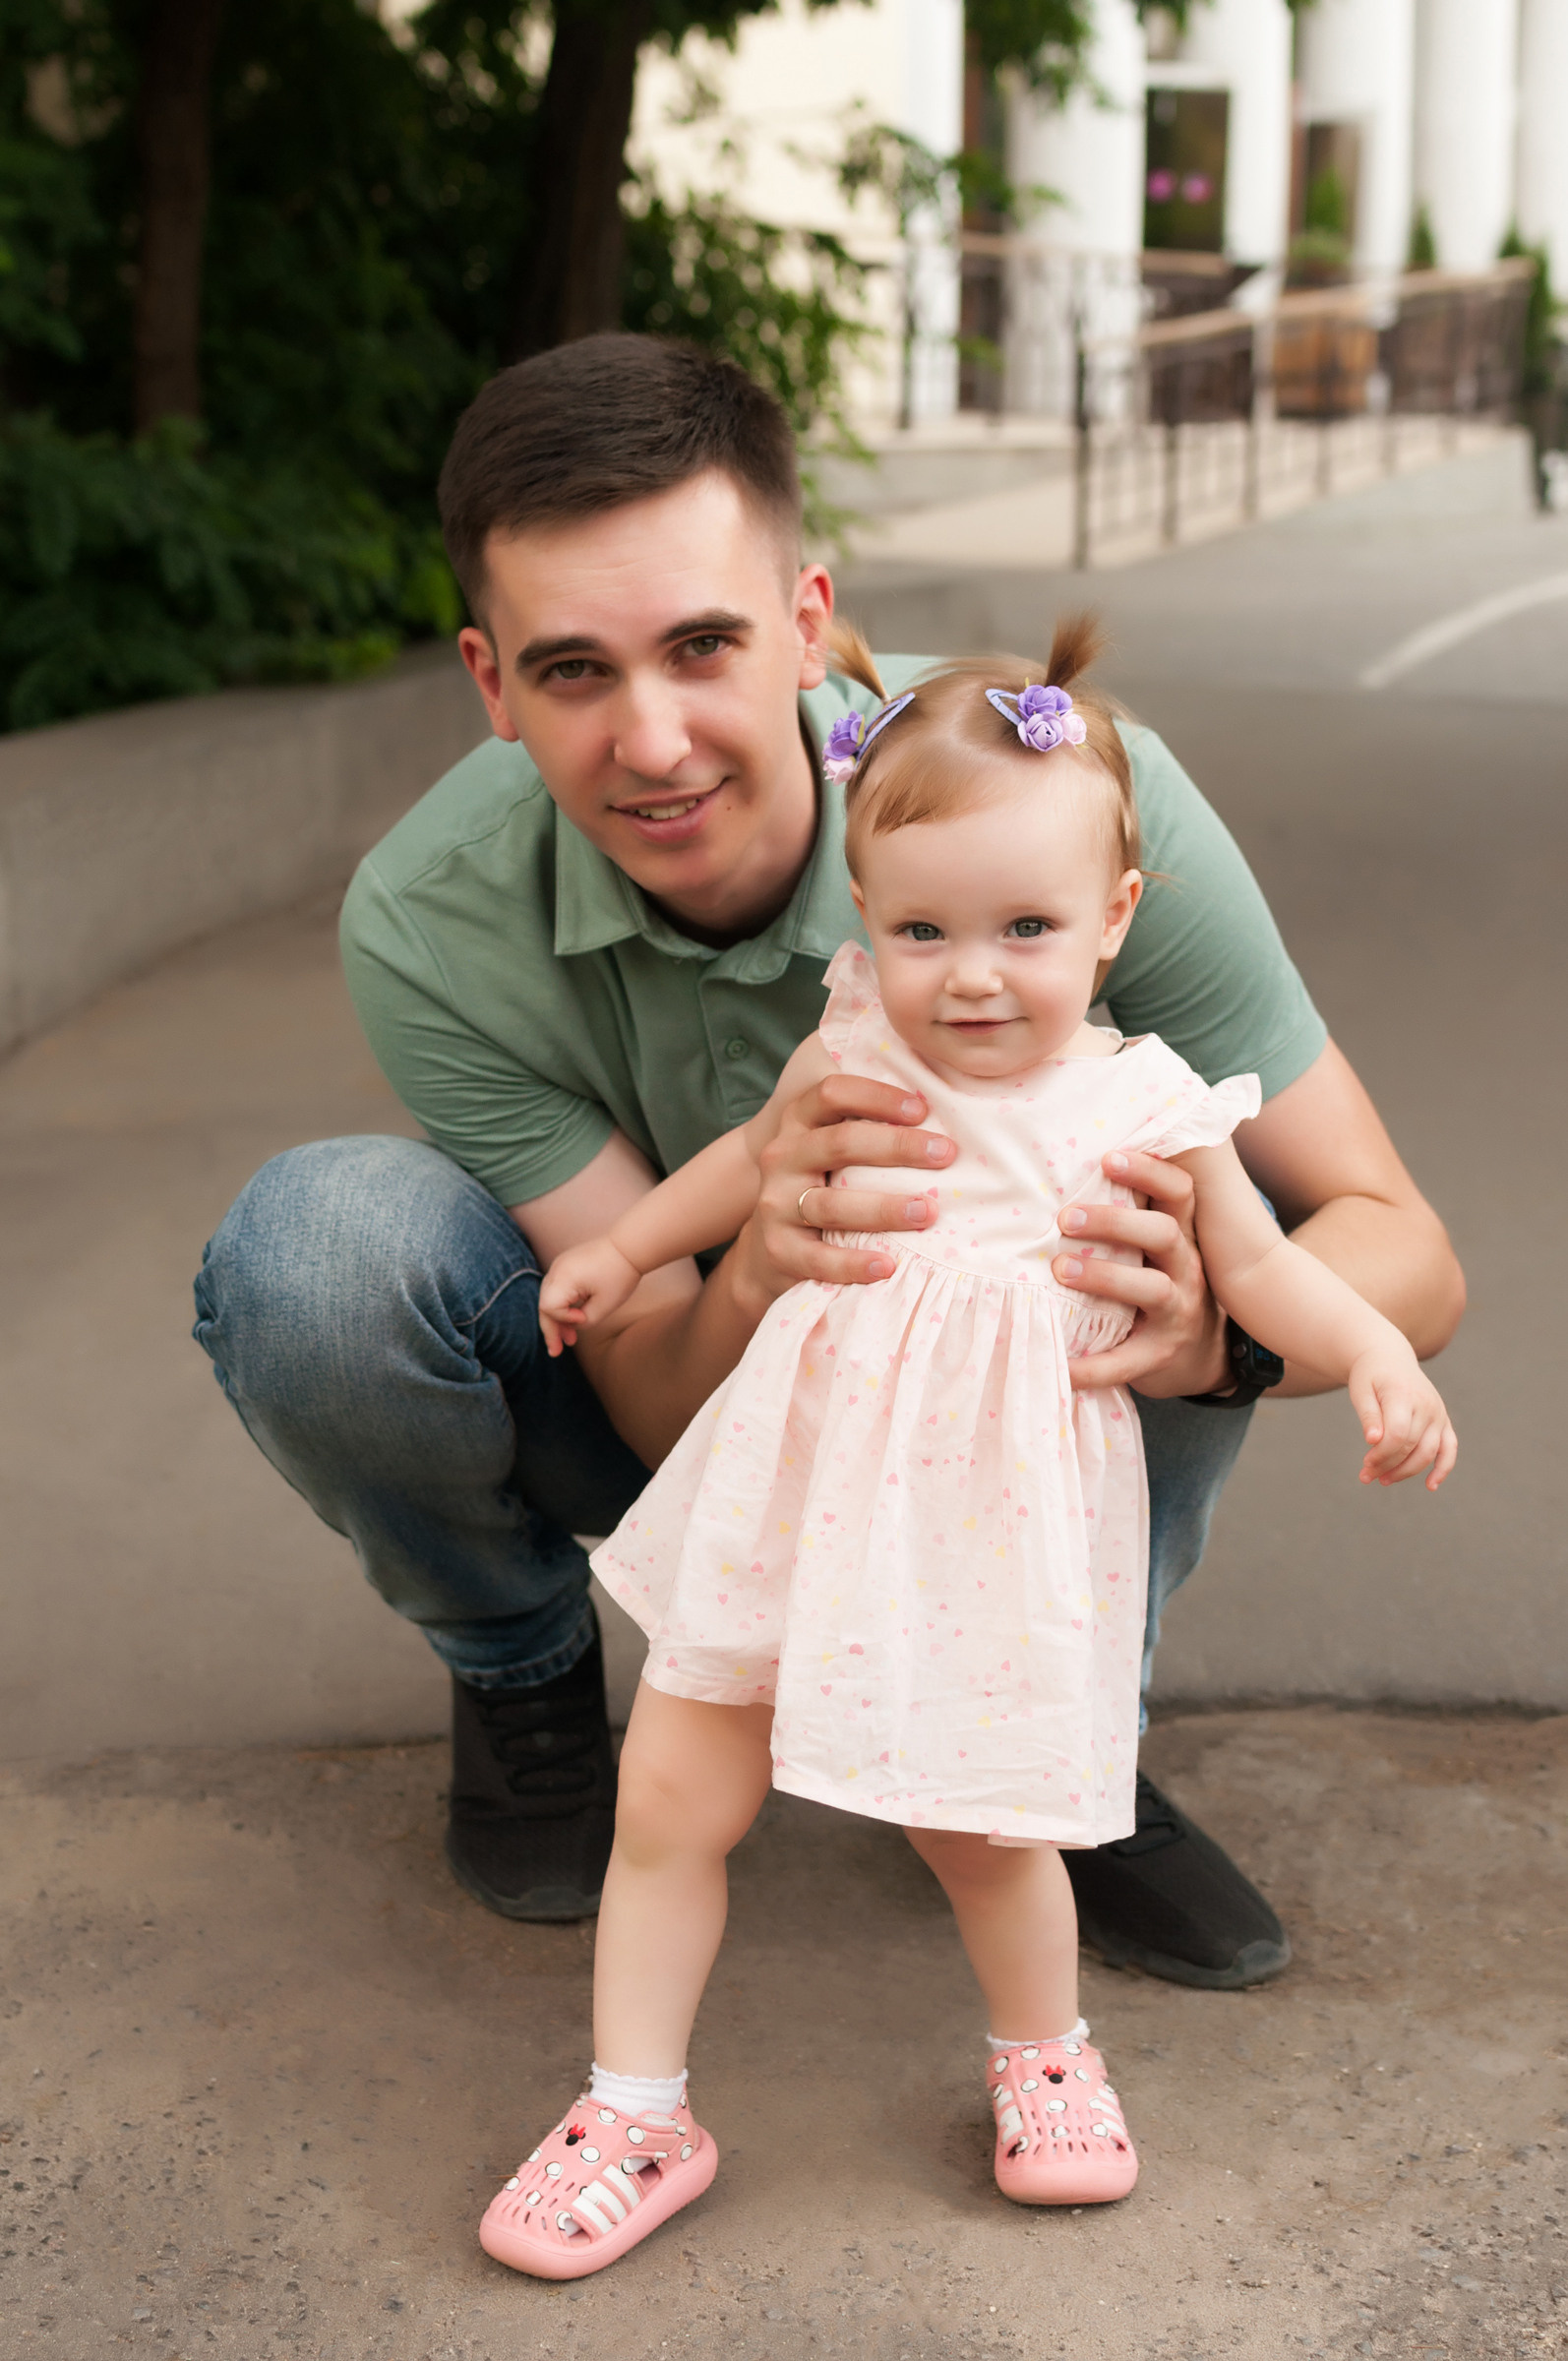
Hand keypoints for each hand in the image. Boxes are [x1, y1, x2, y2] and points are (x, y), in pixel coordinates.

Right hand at [538, 1238, 641, 1356]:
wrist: (630, 1246)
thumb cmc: (620, 1275)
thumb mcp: (604, 1306)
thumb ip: (584, 1321)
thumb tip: (573, 1324)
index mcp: (563, 1277)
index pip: (549, 1307)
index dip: (563, 1319)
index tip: (582, 1321)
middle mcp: (557, 1270)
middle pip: (544, 1305)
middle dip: (551, 1329)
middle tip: (556, 1352)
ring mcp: (560, 1265)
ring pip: (550, 1298)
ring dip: (558, 1319)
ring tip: (569, 1341)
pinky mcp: (567, 1265)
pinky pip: (558, 1289)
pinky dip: (564, 1305)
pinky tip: (574, 1320)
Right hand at [731, 1071, 956, 1312]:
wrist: (773, 1246)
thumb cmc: (825, 1184)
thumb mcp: (833, 1147)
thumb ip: (869, 1124)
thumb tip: (942, 1109)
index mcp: (799, 1122)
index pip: (832, 1093)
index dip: (876, 1096)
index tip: (922, 1111)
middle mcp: (782, 1157)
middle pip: (838, 1144)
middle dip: (897, 1147)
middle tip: (945, 1154)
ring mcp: (775, 1204)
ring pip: (831, 1204)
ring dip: (884, 1209)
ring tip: (928, 1212)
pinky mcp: (778, 1249)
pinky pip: (817, 1258)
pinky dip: (853, 1263)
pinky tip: (888, 1265)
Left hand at [1056, 1149, 1228, 1395]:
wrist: (1200, 1357)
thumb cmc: (1158, 1284)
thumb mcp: (1155, 1249)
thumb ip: (1129, 1216)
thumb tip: (1066, 1169)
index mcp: (1181, 1235)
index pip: (1179, 1191)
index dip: (1149, 1171)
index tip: (1108, 1158)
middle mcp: (1186, 1268)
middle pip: (1164, 1233)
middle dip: (1115, 1222)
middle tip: (1066, 1219)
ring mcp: (1178, 1312)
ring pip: (1152, 1288)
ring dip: (1105, 1277)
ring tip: (1059, 1271)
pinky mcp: (1161, 1354)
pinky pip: (1127, 1361)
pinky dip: (1093, 1367)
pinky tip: (1061, 1368)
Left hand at [1348, 1349, 1456, 1489]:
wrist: (1389, 1358)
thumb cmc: (1370, 1376)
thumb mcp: (1361, 1391)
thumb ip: (1369, 1415)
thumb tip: (1373, 1441)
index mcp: (1404, 1395)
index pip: (1398, 1435)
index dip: (1381, 1455)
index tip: (1365, 1464)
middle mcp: (1427, 1405)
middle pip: (1411, 1446)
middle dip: (1388, 1466)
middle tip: (1366, 1476)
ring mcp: (1438, 1413)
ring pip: (1429, 1452)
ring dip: (1407, 1472)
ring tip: (1383, 1480)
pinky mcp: (1443, 1420)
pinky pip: (1450, 1448)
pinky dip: (1443, 1468)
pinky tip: (1431, 1486)